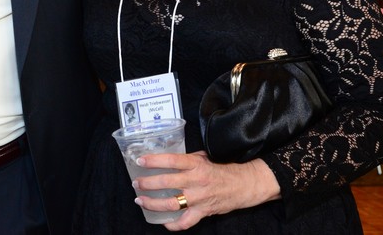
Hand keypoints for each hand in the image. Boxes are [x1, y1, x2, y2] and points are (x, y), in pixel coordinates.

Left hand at [132, 151, 279, 229]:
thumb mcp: (204, 158)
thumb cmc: (223, 169)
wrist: (245, 184)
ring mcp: (199, 198)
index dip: (153, 161)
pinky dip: (173, 224)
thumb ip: (186, 159)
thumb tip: (166, 158)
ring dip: (153, 203)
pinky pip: (185, 222)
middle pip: (167, 182)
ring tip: (141, 201)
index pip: (171, 161)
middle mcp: (196, 181)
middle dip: (147, 184)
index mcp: (196, 165)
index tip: (140, 161)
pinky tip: (163, 221)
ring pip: (172, 204)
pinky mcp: (204, 211)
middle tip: (136, 183)